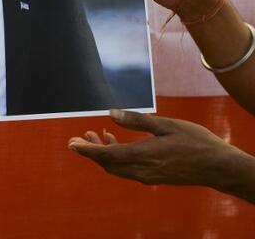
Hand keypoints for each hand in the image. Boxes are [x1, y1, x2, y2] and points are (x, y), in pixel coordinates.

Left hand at [68, 109, 241, 187]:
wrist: (218, 167)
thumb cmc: (195, 142)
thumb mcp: (166, 125)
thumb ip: (137, 121)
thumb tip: (111, 113)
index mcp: (143, 156)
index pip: (106, 155)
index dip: (87, 150)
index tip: (72, 145)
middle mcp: (142, 170)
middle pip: (107, 163)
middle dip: (91, 151)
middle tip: (77, 139)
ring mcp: (148, 176)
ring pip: (116, 167)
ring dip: (103, 153)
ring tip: (95, 134)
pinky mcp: (155, 177)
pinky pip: (128, 169)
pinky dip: (117, 157)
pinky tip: (116, 141)